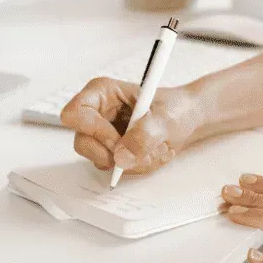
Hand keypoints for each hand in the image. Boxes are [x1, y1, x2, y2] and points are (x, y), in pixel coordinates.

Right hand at [61, 78, 205, 173]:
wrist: (188, 119)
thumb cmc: (176, 108)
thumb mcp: (165, 118)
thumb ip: (144, 135)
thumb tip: (122, 157)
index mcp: (102, 93)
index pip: (74, 114)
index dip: (93, 131)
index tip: (118, 140)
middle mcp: (97, 113)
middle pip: (82, 143)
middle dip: (116, 153)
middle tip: (144, 149)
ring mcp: (102, 134)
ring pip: (100, 160)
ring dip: (133, 161)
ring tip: (156, 148)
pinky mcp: (111, 150)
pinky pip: (115, 169)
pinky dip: (138, 166)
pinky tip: (153, 153)